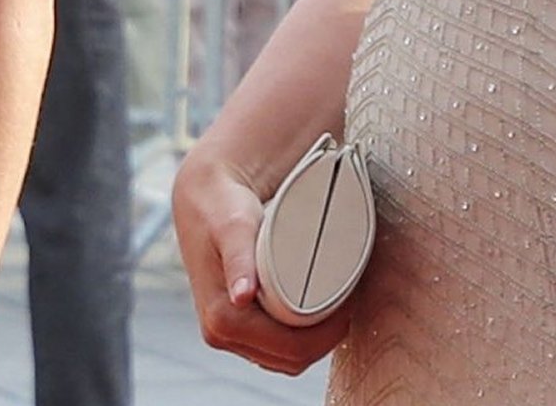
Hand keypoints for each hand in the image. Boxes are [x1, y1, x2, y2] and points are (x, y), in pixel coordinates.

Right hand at [172, 148, 350, 374]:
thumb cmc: (222, 206)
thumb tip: (241, 297)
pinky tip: (317, 310)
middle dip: (324, 339)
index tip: (350, 304)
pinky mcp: (235, 321)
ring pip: (282, 356)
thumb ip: (239, 259)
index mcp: (222, 319)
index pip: (288, 350)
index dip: (326, 335)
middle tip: (351, 303)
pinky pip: (273, 344)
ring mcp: (227, 331)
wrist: (204, 196)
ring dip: (314, 339)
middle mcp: (220, 332)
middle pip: (288, 358)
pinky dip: (299, 334)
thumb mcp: (234, 227)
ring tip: (339, 304)